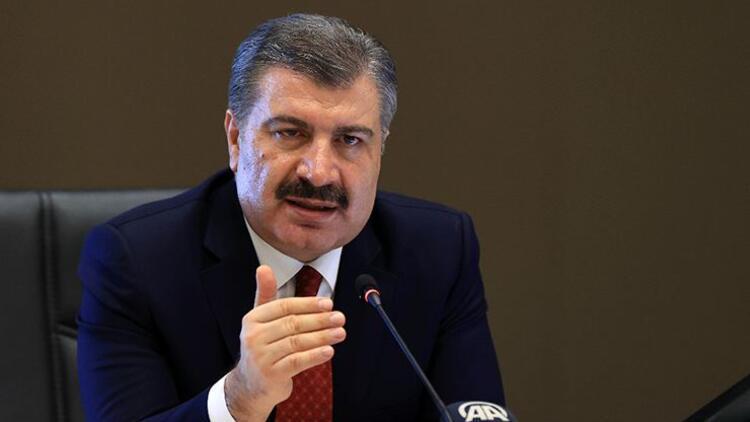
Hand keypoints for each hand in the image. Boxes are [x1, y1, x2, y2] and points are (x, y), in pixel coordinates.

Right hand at [224, 265, 345, 420]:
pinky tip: (329, 351)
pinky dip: (315, 355)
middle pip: (293, 324)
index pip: (284, 307)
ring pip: (297, 342)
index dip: (308, 304)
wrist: (249, 386)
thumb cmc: (262, 347)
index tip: (329, 304)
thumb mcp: (260, 320)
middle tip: (340, 318)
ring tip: (340, 333)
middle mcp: (253, 336)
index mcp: (252, 319)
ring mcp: (261, 357)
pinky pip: (297, 362)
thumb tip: (264, 267)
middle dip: (320, 320)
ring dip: (322, 336)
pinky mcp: (271, 374)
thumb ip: (266, 294)